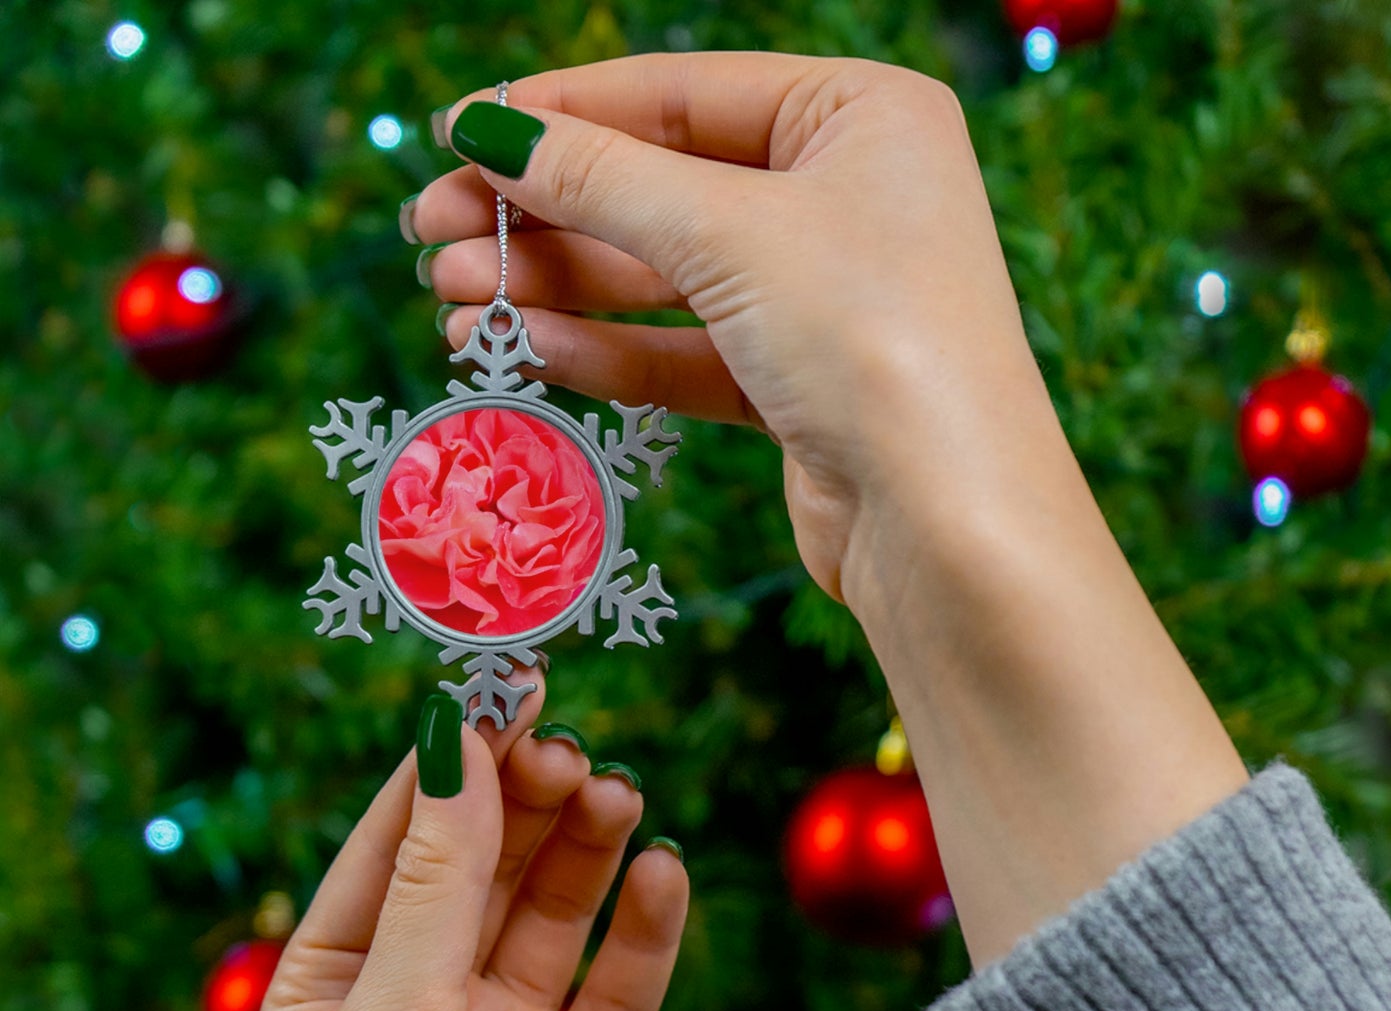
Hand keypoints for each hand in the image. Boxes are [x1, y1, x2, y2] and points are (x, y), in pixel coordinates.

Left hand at [260, 681, 688, 1010]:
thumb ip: (437, 878)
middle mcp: (424, 999)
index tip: (505, 684)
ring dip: (589, 849)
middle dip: (527, 800)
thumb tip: (454, 737)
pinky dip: (647, 928)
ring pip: (557, 910)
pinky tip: (665, 876)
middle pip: (487, 862)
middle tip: (573, 753)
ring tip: (620, 798)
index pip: (400, 836)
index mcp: (339, 978)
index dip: (453, 758)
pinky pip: (622, 983)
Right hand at [411, 53, 1064, 606]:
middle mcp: (846, 198)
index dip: (560, 113)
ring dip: (558, 289)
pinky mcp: (799, 388)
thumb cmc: (870, 339)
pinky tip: (529, 351)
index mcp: (859, 116)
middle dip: (543, 215)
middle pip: (661, 189)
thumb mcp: (728, 233)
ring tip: (453, 303)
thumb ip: (601, 179)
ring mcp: (822, 298)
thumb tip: (488, 130)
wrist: (947, 525)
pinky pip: (685, 353)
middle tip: (431, 236)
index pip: (679, 94)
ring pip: (664, 279)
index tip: (455, 133)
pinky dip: (609, 352)